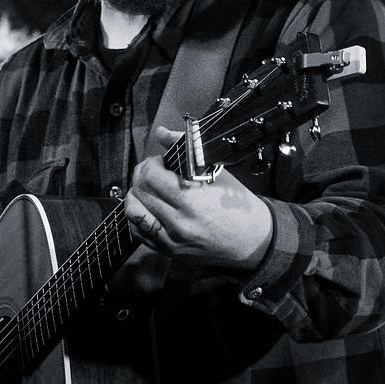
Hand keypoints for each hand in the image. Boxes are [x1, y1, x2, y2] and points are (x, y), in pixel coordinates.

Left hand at [124, 126, 272, 270]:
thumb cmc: (236, 204)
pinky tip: (147, 206)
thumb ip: (185, 149)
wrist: (251, 240)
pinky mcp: (168, 251)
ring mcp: (171, 240)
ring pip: (133, 211)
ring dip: (136, 194)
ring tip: (147, 188)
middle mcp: (178, 222)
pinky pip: (138, 232)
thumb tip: (161, 132)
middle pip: (140, 190)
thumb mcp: (215, 171)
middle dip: (142, 174)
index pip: (151, 175)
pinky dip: (137, 215)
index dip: (152, 162)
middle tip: (153, 170)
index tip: (161, 161)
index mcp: (192, 200)